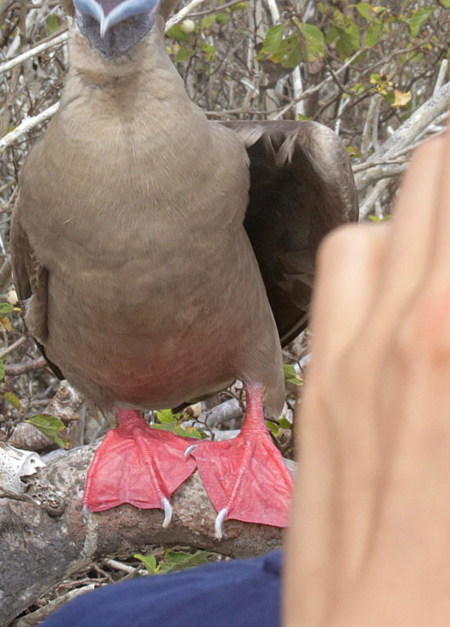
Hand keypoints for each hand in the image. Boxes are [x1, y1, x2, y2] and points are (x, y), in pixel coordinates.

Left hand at [284, 126, 449, 626]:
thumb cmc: (446, 576)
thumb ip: (448, 339)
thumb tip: (443, 314)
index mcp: (449, 337)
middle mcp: (403, 330)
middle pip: (434, 182)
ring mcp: (349, 353)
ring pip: (374, 226)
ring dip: (417, 214)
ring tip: (443, 236)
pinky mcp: (320, 385)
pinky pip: (335, 284)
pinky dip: (370, 263)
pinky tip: (396, 291)